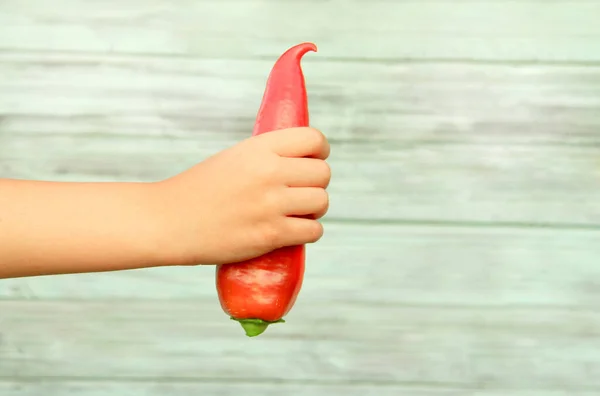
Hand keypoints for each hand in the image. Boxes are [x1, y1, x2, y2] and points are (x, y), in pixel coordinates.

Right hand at [156, 127, 330, 265]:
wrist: (167, 221)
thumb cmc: (199, 189)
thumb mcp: (234, 158)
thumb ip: (267, 156)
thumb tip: (304, 160)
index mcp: (259, 147)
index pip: (314, 139)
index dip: (319, 151)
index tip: (312, 160)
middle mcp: (269, 172)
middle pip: (323, 173)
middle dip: (315, 183)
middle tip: (299, 192)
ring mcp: (271, 204)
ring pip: (321, 202)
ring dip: (313, 209)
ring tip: (295, 213)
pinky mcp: (270, 235)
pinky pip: (313, 231)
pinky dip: (307, 232)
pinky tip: (293, 231)